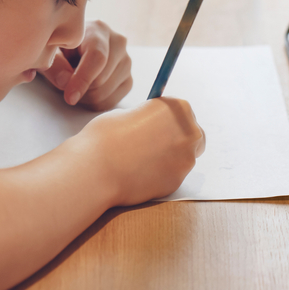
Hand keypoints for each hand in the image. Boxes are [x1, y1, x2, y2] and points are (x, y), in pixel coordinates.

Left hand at [40, 20, 131, 110]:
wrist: (72, 49)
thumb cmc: (60, 47)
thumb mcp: (50, 52)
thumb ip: (55, 65)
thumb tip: (65, 82)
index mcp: (98, 30)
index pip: (97, 57)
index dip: (83, 79)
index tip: (69, 96)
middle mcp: (118, 43)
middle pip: (101, 79)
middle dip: (80, 89)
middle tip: (65, 84)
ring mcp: (126, 61)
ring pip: (106, 92)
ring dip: (85, 97)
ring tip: (75, 84)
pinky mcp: (128, 80)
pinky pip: (111, 101)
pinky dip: (94, 103)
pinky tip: (85, 91)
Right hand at [74, 97, 205, 205]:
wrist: (97, 169)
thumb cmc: (105, 137)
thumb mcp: (125, 114)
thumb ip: (144, 119)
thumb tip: (148, 127)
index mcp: (177, 108)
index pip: (182, 111)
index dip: (167, 119)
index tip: (156, 125)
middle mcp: (189, 131)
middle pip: (191, 134)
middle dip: (177, 139)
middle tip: (153, 144)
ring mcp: (187, 158)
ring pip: (184, 157)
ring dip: (169, 158)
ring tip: (140, 161)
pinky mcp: (178, 181)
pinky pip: (173, 176)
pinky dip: (161, 175)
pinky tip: (140, 174)